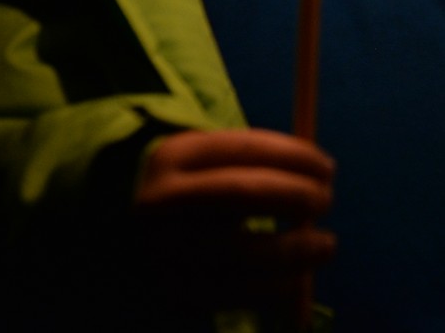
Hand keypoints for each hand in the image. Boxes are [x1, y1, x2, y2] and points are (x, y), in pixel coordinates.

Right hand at [134, 128, 336, 309]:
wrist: (117, 240)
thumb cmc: (186, 199)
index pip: (245, 148)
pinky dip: (275, 288)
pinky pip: (233, 295)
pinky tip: (296, 279)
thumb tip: (319, 177)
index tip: (327, 168)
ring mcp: (160, 252)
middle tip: (325, 200)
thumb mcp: (203, 167)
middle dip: (295, 196)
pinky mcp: (168, 294)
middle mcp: (160, 201)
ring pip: (241, 251)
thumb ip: (253, 167)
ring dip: (296, 250)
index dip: (296, 158)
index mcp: (173, 157)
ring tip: (325, 245)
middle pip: (242, 194)